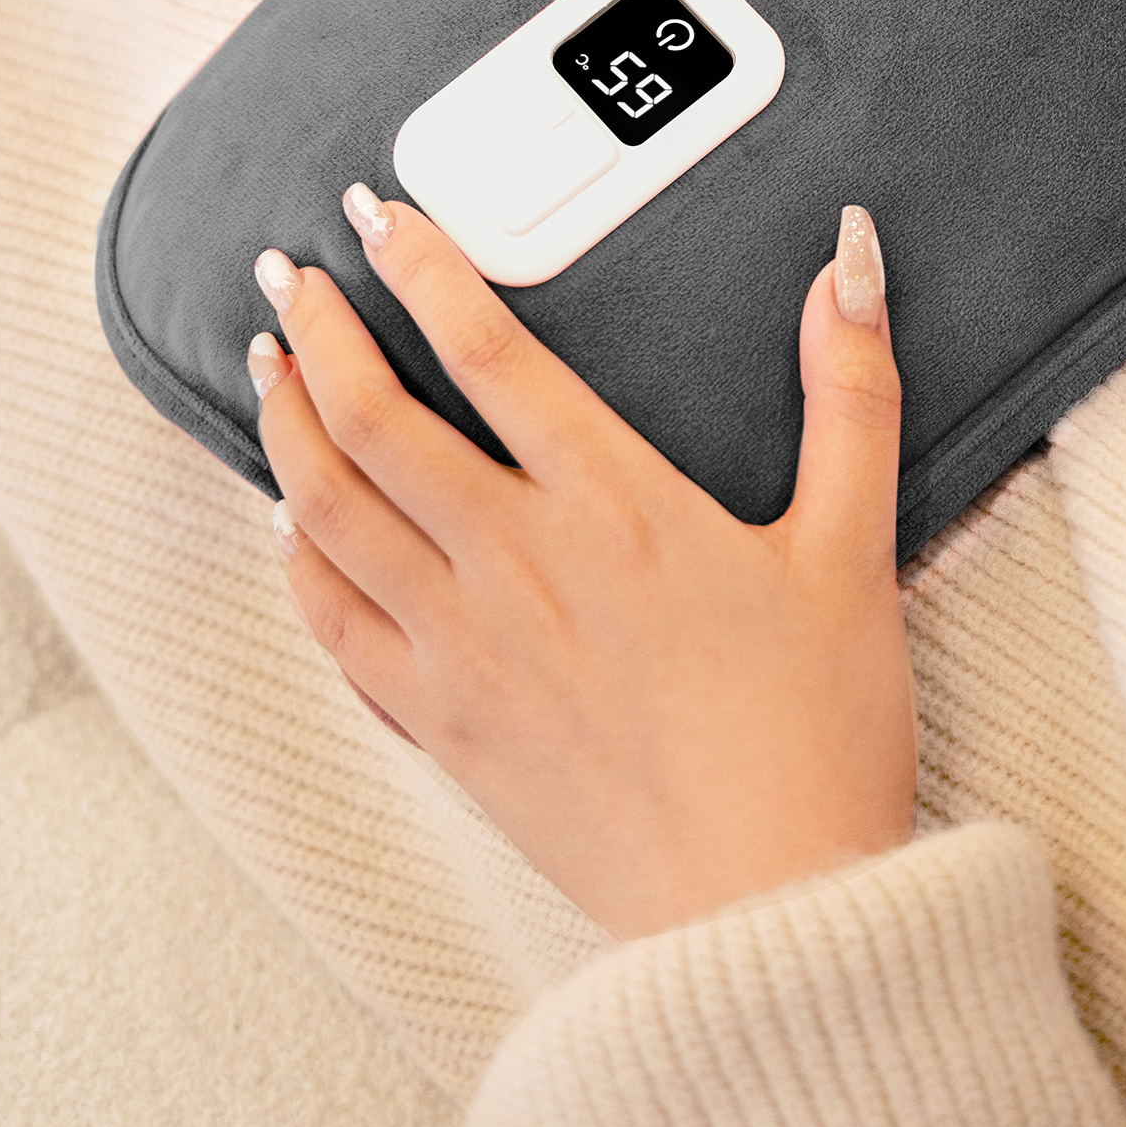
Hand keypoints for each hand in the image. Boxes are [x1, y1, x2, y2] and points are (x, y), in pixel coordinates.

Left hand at [247, 195, 915, 940]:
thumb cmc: (819, 734)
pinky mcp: (444, 729)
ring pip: (327, 516)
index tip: (378, 214)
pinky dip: (297, 562)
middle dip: (320, 331)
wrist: (771, 912)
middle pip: (373, 420)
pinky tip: (292, 527)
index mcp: (616, 506)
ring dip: (284, 427)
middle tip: (293, 272)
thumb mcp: (855, 547)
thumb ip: (849, 394)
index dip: (421, 266)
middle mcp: (517, 566)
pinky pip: (334, 629)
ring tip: (271, 368)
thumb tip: (847, 266)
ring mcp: (464, 652)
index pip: (488, 351)